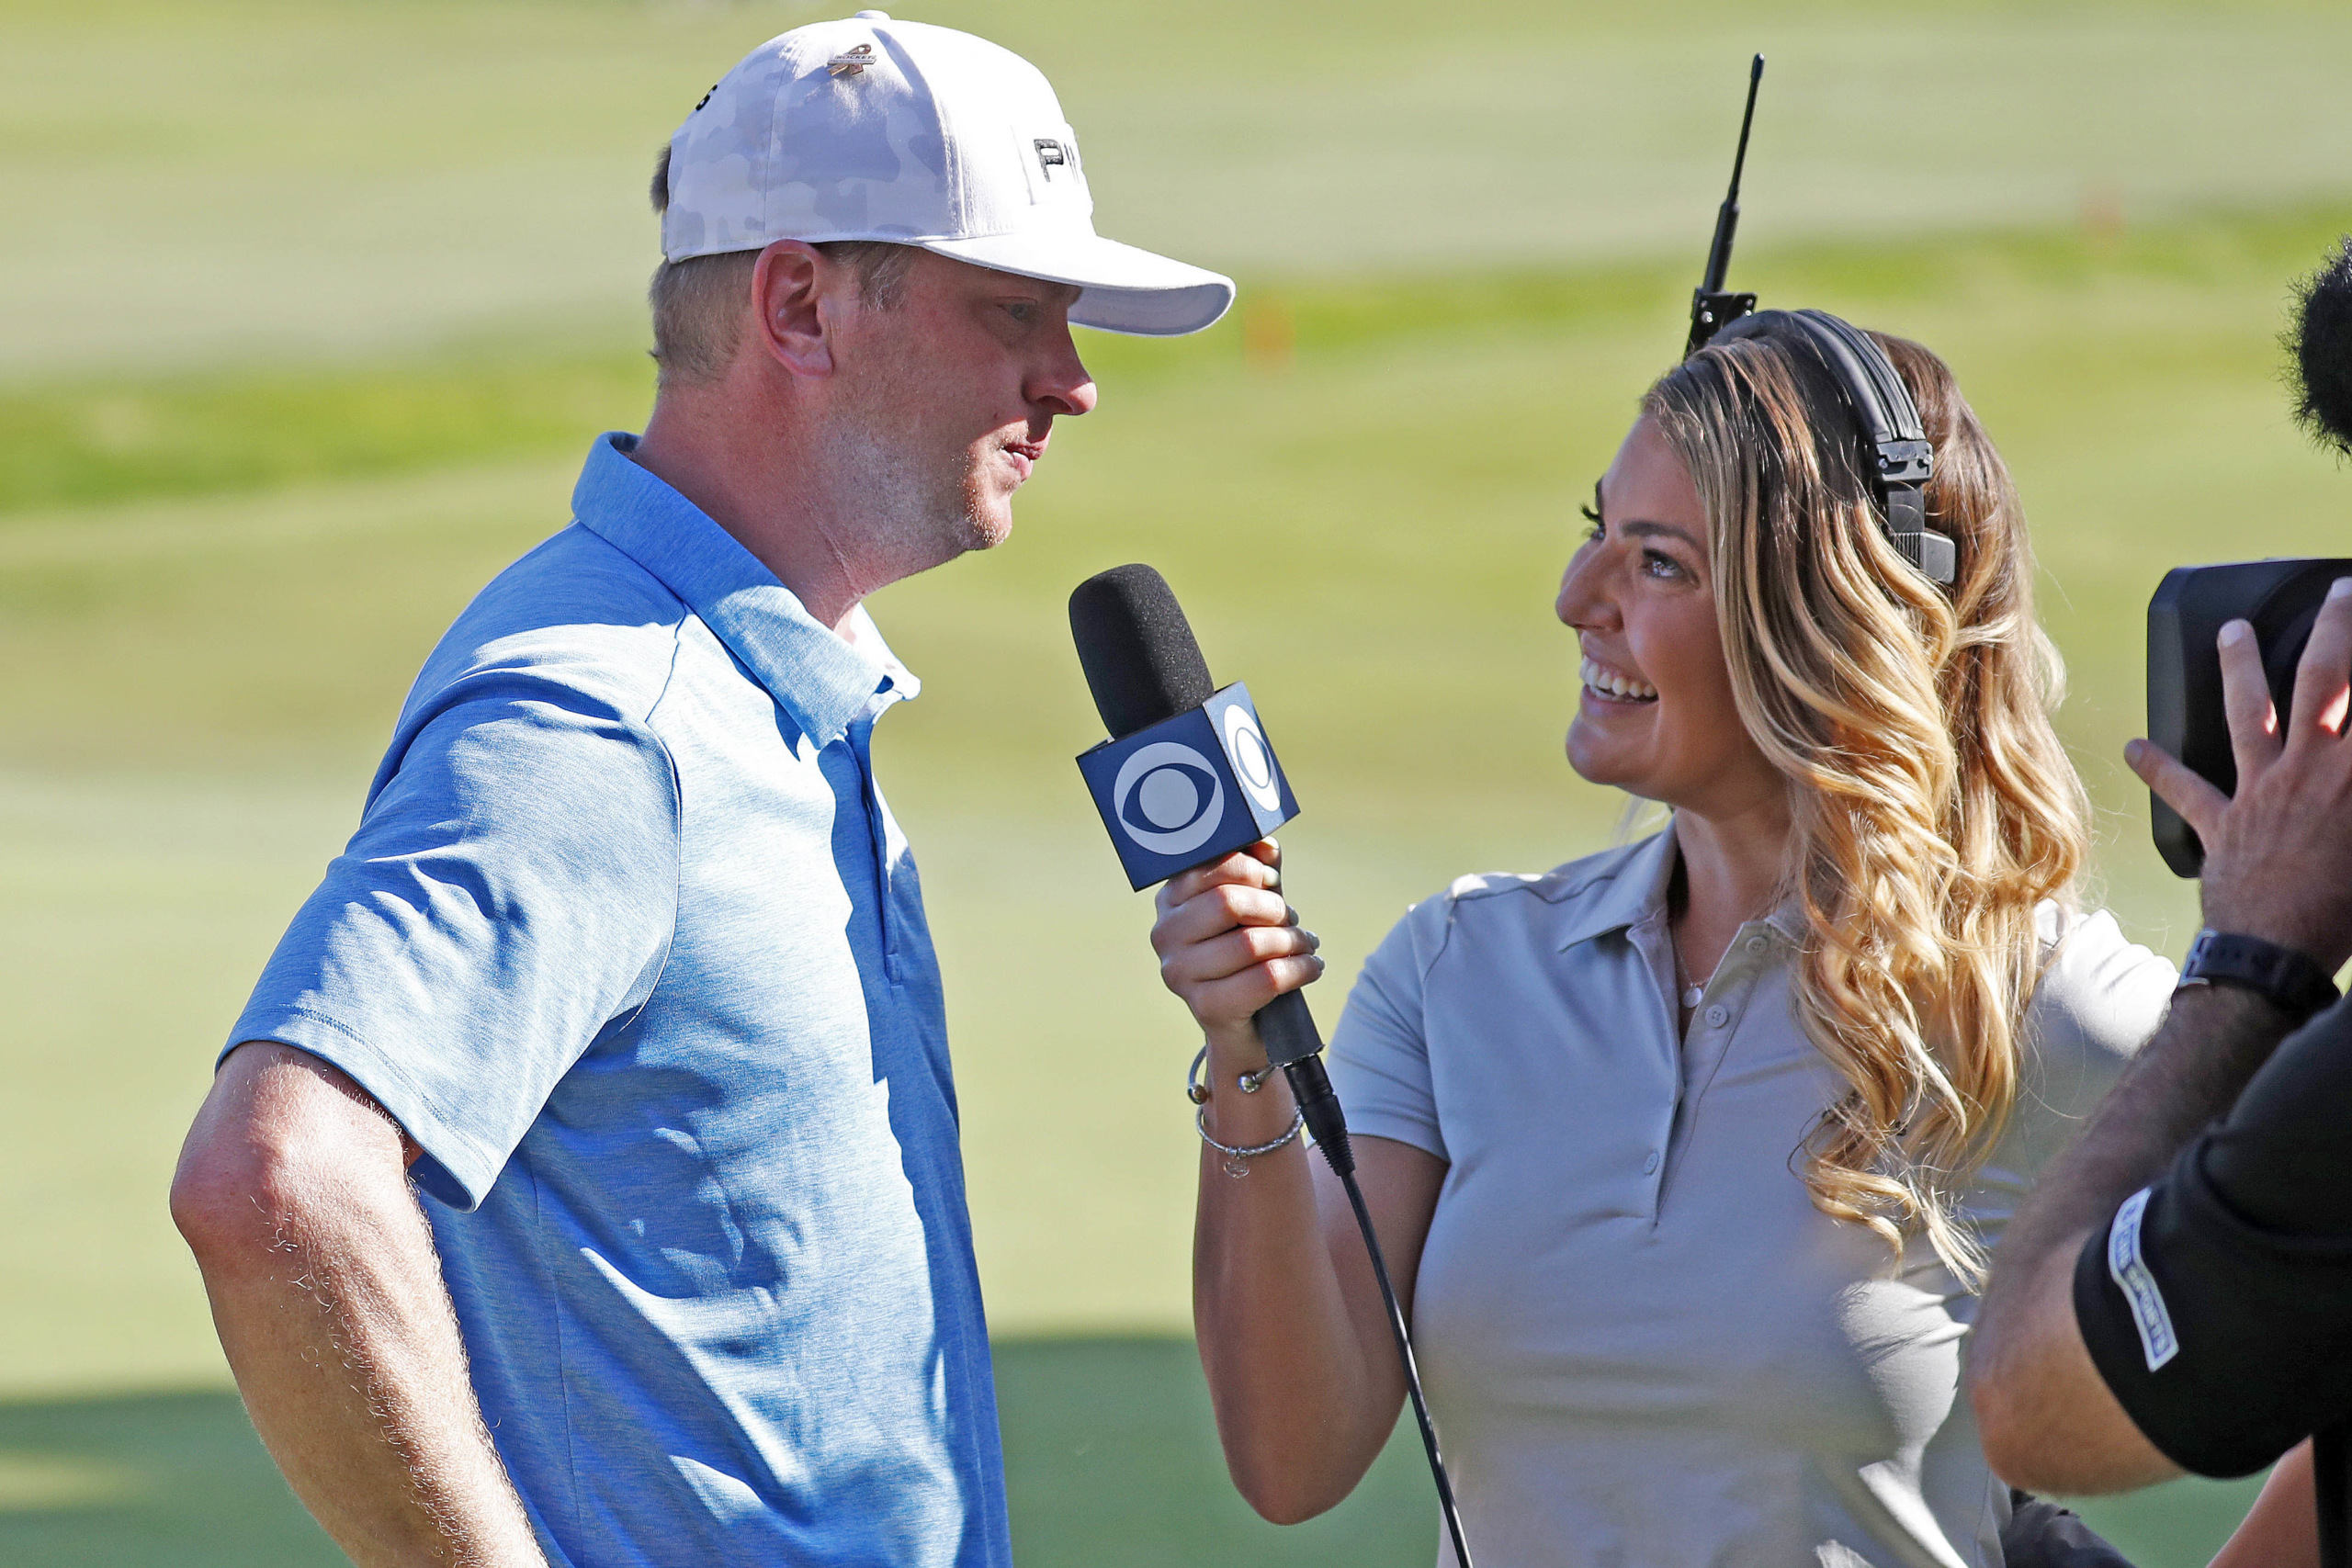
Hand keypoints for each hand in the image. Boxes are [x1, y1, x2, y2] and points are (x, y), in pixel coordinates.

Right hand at [1150, 840, 1323, 1046]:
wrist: (1244, 1020)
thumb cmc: (1246, 947)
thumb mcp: (1253, 903)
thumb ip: (1257, 867)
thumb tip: (1264, 844)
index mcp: (1170, 898)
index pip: (1212, 868)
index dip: (1252, 871)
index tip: (1271, 882)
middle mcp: (1164, 933)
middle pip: (1229, 903)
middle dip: (1274, 909)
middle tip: (1292, 919)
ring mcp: (1179, 973)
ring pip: (1251, 944)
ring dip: (1294, 941)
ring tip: (1305, 944)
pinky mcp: (1205, 1007)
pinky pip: (1266, 979)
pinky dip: (1301, 969)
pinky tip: (1312, 966)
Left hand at [2129, 577, 2351, 969]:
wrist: (2278, 956)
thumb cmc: (2344, 909)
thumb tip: (2348, 772)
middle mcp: (2312, 768)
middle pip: (2324, 681)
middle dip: (2335, 629)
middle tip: (2338, 593)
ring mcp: (2262, 791)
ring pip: (2248, 710)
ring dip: (2239, 665)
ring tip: (2231, 631)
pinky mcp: (2221, 823)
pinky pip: (2184, 789)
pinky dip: (2156, 767)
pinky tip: (2133, 746)